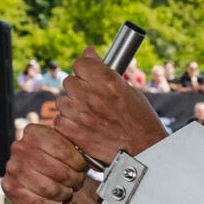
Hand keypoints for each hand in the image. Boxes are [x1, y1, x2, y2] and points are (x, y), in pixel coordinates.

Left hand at [54, 49, 166, 169]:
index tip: (89, 77)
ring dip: (72, 107)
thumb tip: (88, 52)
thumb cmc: (140, 122)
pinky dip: (68, 124)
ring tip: (89, 117)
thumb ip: (105, 72)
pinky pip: (60, 121)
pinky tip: (83, 128)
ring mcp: (81, 115)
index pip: (80, 63)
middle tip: (92, 100)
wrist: (144, 152)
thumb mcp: (129, 90)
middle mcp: (92, 95)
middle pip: (69, 82)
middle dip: (78, 89)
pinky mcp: (74, 133)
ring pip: (62, 102)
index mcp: (107, 81)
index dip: (85, 70)